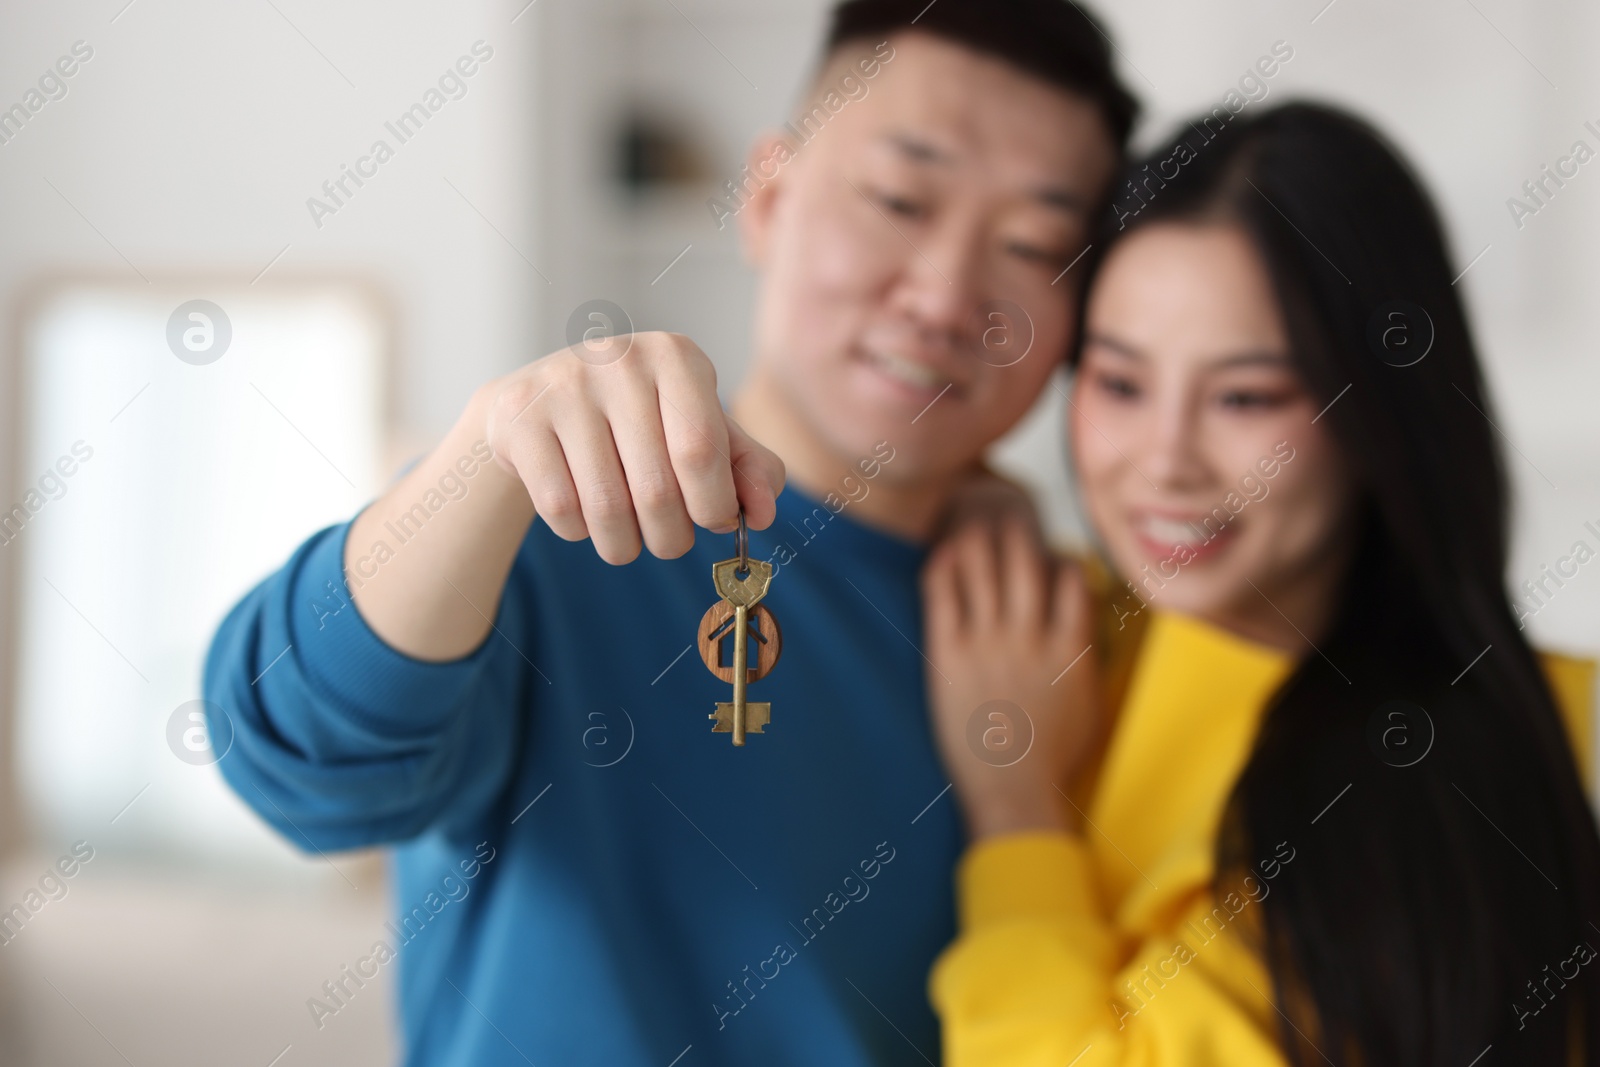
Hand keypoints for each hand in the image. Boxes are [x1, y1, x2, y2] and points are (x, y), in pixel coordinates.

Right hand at [483, 332, 785, 564]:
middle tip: (670, 540)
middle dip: (671, 538)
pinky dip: (580, 533)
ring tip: (628, 539)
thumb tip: (763, 514)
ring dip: (624, 545)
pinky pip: (561, 510)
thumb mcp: (702, 431)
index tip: (714, 520)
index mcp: (676, 356)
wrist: (540, 402)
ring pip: (607, 509)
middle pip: (657, 491)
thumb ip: (748, 468)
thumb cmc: (641, 422)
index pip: (702, 452)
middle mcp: (619, 359)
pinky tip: (584, 514)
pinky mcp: (519, 418)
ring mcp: (562, 386)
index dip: (714, 506)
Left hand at [921, 514, 1101, 840]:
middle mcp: (1031, 637)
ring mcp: (989, 644)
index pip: (1070, 577)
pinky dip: (945, 564)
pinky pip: (944, 594)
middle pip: (1024, 560)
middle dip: (1015, 527)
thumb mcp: (1092, 704)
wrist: (1012, 792)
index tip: (1046, 550)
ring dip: (978, 535)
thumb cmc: (1054, 757)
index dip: (1057, 555)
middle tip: (1005, 511)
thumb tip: (1087, 623)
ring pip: (983, 567)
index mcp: (1071, 647)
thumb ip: (1089, 657)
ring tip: (972, 518)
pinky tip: (943, 550)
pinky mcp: (949, 655)